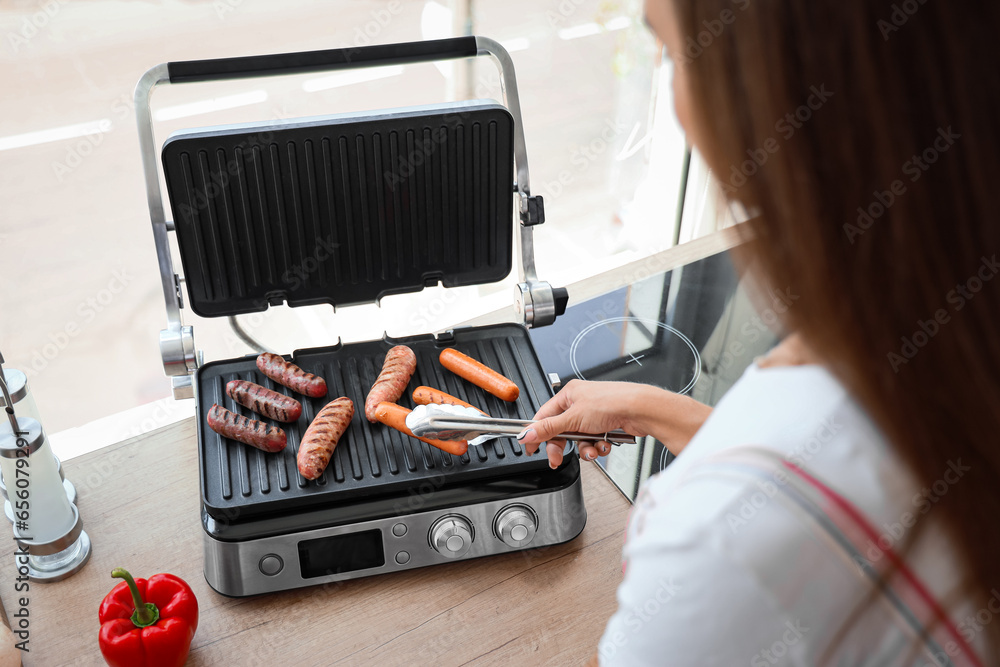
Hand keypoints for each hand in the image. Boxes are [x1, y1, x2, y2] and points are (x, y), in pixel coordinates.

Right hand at [517, 380, 712, 467]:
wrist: (641, 410)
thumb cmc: (612, 402)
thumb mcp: (573, 418)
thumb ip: (548, 429)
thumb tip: (526, 434)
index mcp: (569, 394)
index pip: (544, 416)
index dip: (537, 434)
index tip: (531, 448)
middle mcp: (581, 403)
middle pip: (562, 431)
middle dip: (563, 446)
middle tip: (558, 458)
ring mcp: (594, 415)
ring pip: (579, 439)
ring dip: (585, 448)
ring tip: (592, 448)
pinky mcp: (606, 425)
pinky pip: (594, 441)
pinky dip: (598, 446)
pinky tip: (604, 444)